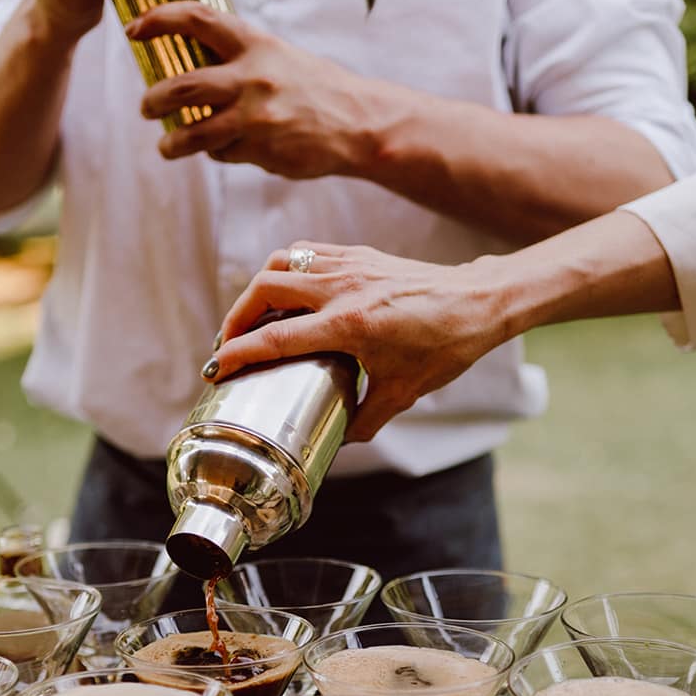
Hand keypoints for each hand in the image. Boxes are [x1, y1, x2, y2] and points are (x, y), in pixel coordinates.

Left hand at [126, 3, 371, 175]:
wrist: (358, 123)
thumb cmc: (316, 87)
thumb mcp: (278, 57)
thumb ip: (240, 59)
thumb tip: (194, 63)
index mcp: (255, 44)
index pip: (196, 19)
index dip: (159, 19)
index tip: (134, 28)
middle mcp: (252, 77)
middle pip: (182, 85)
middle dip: (154, 100)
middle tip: (145, 107)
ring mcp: (255, 117)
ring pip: (194, 133)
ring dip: (173, 142)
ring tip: (167, 147)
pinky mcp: (261, 149)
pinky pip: (223, 154)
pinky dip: (217, 153)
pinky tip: (225, 150)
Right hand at [207, 243, 510, 441]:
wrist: (480, 301)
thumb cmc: (446, 345)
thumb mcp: (403, 392)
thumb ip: (365, 419)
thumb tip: (339, 442)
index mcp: (350, 325)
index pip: (276, 338)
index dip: (237, 354)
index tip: (215, 369)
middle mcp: (343, 288)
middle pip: (264, 290)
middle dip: (236, 318)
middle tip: (227, 344)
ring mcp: (350, 265)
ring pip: (281, 263)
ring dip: (256, 290)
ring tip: (249, 317)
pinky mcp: (359, 254)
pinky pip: (306, 253)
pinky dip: (285, 270)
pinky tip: (285, 293)